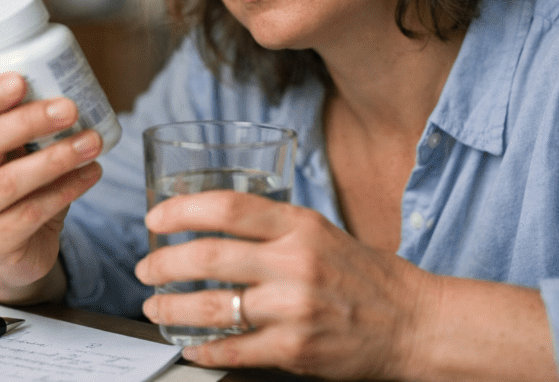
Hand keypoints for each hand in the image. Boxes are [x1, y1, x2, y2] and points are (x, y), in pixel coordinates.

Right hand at [0, 72, 102, 303]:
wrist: (13, 255)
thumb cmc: (21, 194)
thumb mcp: (19, 158)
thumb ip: (35, 131)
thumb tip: (76, 94)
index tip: (21, 80)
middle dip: (28, 121)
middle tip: (69, 108)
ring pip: (9, 181)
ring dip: (56, 158)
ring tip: (92, 143)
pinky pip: (33, 213)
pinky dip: (67, 190)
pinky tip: (91, 174)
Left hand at [134, 190, 429, 379]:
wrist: (412, 322)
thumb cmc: (362, 274)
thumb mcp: (320, 231)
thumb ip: (271, 225)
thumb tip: (209, 221)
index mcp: (300, 226)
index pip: (228, 208)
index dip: (181, 211)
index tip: (156, 219)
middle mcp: (295, 263)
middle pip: (209, 257)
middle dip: (164, 263)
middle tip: (146, 269)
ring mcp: (294, 309)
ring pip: (214, 308)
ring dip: (172, 308)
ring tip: (155, 307)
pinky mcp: (295, 349)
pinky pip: (234, 351)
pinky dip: (203, 349)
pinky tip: (190, 345)